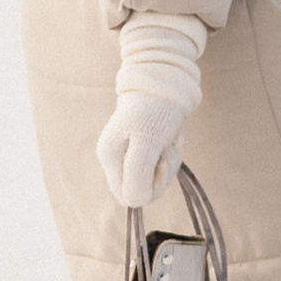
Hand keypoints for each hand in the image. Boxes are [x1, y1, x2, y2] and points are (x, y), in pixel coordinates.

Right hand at [94, 12, 203, 208]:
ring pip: (153, 178)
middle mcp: (116, 158)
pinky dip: (170, 152)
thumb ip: (138, 173)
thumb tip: (135, 202)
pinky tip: (170, 136)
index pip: (128, 197)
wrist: (165, 78)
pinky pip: (160, 165)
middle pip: (142, 190)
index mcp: (110, 157)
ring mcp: (129, 153)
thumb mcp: (148, 141)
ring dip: (169, 160)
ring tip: (169, 138)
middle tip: (166, 148)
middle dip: (162, 173)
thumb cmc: (156, 108)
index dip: (149, 186)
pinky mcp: (144, 147)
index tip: (158, 161)